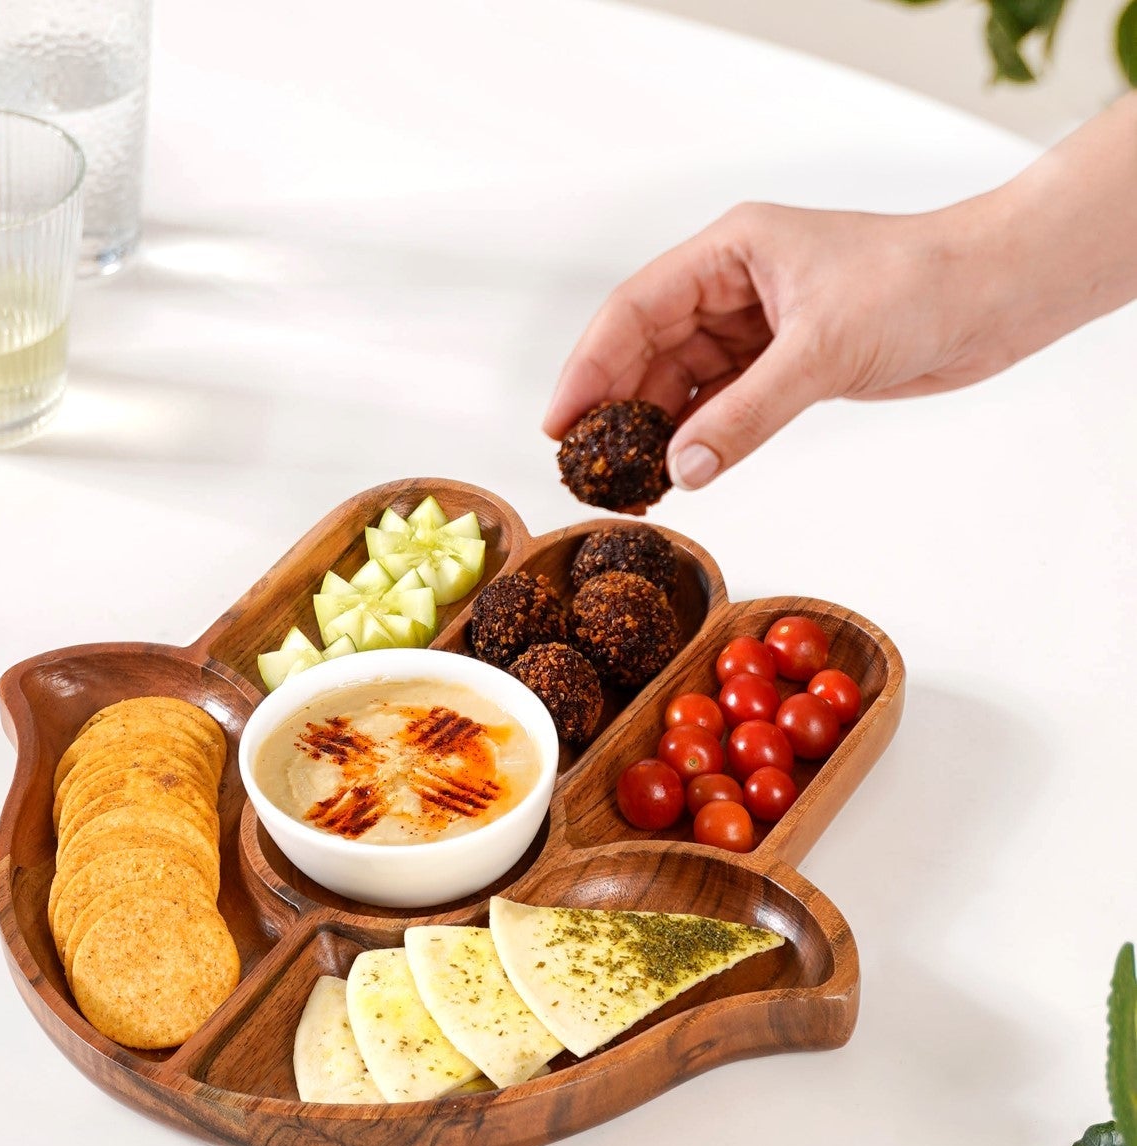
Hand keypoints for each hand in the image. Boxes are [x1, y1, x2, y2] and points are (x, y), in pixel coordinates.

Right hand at [542, 196, 1024, 490]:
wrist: (995, 296)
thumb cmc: (921, 284)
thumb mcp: (822, 352)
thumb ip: (746, 415)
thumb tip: (684, 469)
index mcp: (730, 252)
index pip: (635, 309)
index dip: (589, 368)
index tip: (560, 423)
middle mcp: (733, 286)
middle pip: (647, 350)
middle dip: (615, 408)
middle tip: (586, 468)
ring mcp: (755, 328)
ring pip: (680, 383)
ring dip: (654, 432)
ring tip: (626, 483)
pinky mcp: (781, 365)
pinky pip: (718, 406)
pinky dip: (696, 440)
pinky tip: (676, 473)